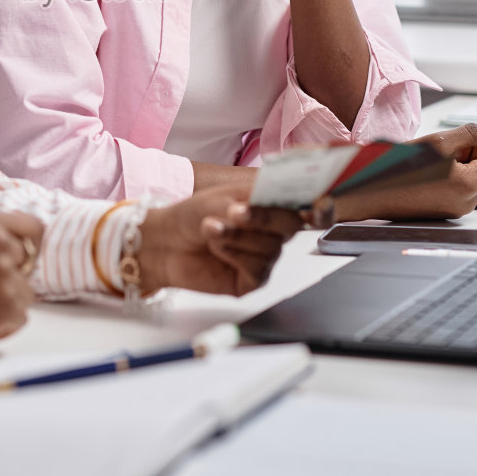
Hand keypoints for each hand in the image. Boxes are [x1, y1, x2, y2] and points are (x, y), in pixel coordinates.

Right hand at [0, 212, 42, 350]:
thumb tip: (28, 248)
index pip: (34, 226)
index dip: (29, 245)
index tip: (21, 259)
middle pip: (28, 263)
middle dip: (12, 276)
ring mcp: (4, 276)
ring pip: (26, 293)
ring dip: (7, 302)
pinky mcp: (7, 305)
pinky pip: (21, 317)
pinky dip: (4, 324)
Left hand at [136, 186, 302, 296]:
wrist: (167, 241)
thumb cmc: (194, 215)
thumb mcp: (223, 196)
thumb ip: (252, 197)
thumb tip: (274, 196)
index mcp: (270, 205)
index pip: (301, 201)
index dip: (310, 201)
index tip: (297, 196)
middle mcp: (272, 231)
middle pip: (292, 225)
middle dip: (263, 217)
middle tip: (235, 212)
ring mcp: (265, 256)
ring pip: (272, 247)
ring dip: (239, 236)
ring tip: (211, 228)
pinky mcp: (253, 279)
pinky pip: (258, 268)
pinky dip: (236, 255)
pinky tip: (217, 248)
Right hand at [324, 124, 476, 223]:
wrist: (369, 191)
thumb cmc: (398, 169)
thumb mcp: (438, 141)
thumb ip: (471, 133)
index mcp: (469, 186)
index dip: (475, 146)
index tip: (453, 146)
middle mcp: (466, 202)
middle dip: (462, 157)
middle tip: (434, 157)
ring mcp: (454, 210)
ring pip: (466, 178)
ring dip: (451, 168)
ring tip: (424, 168)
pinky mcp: (441, 213)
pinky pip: (452, 190)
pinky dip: (441, 180)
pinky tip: (421, 178)